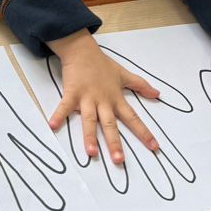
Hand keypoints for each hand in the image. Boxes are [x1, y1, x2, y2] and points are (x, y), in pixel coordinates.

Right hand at [46, 30, 162, 164]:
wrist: (82, 50)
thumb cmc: (102, 64)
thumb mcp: (123, 74)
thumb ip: (140, 85)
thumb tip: (157, 94)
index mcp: (115, 98)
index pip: (133, 117)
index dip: (143, 132)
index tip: (154, 147)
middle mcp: (103, 101)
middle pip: (110, 124)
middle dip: (114, 142)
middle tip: (119, 160)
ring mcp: (86, 98)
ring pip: (90, 120)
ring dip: (90, 136)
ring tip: (91, 152)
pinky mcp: (71, 93)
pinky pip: (64, 106)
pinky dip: (58, 115)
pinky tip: (52, 125)